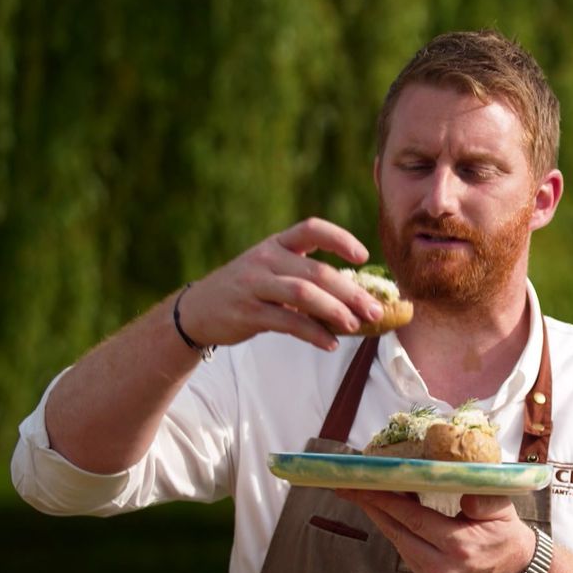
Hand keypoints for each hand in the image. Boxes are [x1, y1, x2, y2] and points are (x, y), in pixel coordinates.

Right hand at [177, 217, 384, 350]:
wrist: (198, 310)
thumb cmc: (250, 291)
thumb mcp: (273, 271)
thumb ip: (307, 276)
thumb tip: (359, 298)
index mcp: (277, 244)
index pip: (311, 229)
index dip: (340, 239)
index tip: (364, 256)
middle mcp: (265, 259)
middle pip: (316, 271)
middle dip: (350, 292)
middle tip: (375, 310)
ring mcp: (254, 285)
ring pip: (303, 294)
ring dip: (335, 311)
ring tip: (356, 325)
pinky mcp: (247, 313)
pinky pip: (287, 322)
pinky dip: (313, 334)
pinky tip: (331, 343)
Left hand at [337, 490, 536, 572]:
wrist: (515, 568)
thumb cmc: (506, 531)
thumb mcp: (501, 508)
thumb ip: (481, 496)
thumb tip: (455, 480)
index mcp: (459, 545)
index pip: (413, 519)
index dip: (385, 500)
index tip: (364, 483)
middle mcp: (441, 567)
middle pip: (396, 532)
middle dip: (371, 506)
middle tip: (349, 485)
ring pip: (397, 541)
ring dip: (381, 516)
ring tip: (366, 492)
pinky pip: (405, 550)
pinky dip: (396, 528)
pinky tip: (388, 510)